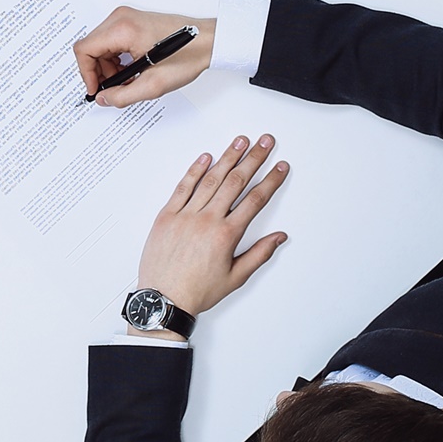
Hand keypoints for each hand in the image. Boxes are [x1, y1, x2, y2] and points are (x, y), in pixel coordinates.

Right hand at [74, 7, 215, 106]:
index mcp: (123, 29)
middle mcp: (121, 18)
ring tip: (127, 80)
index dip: (86, 74)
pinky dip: (116, 58)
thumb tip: (103, 98)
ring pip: (100, 45)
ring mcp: (126, 17)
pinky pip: (111, 41)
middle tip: (114, 87)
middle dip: (98, 71)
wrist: (209, 41)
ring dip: (108, 66)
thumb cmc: (188, 55)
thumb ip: (122, 96)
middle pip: (91, 47)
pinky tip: (131, 70)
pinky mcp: (132, 20)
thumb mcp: (153, 85)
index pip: (84, 50)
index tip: (96, 89)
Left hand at [135, 134, 289, 335]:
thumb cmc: (196, 291)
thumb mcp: (235, 277)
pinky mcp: (166, 216)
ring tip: (240, 141)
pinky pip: (182, 187)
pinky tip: (206, 157)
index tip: (280, 167)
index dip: (270, 181)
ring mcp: (185, 216)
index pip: (255, 200)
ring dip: (227, 157)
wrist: (162, 300)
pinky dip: (194, 171)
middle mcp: (206, 221)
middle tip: (265, 142)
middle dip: (253, 159)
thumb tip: (279, 237)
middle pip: (235, 182)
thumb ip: (259, 254)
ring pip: (210, 180)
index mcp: (226, 235)